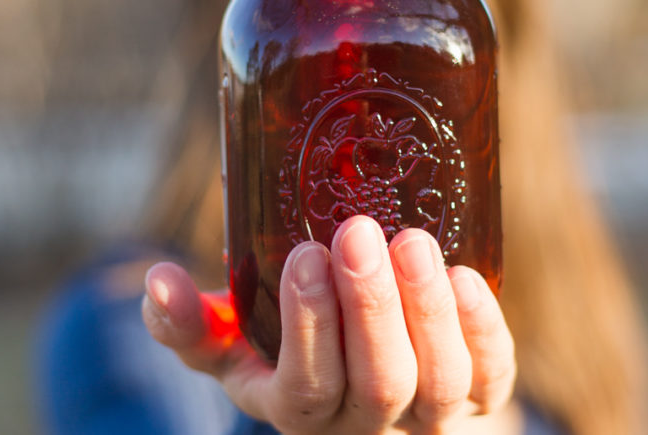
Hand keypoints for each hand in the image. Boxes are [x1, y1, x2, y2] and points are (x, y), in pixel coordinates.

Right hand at [141, 215, 515, 433]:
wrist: (387, 388)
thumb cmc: (303, 355)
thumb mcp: (240, 348)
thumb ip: (196, 324)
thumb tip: (155, 280)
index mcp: (299, 409)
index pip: (304, 389)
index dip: (307, 328)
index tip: (303, 255)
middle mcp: (366, 424)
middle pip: (377, 384)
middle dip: (368, 308)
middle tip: (357, 232)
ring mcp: (430, 417)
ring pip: (437, 381)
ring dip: (425, 309)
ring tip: (411, 240)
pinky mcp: (483, 397)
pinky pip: (492, 375)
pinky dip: (480, 327)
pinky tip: (465, 274)